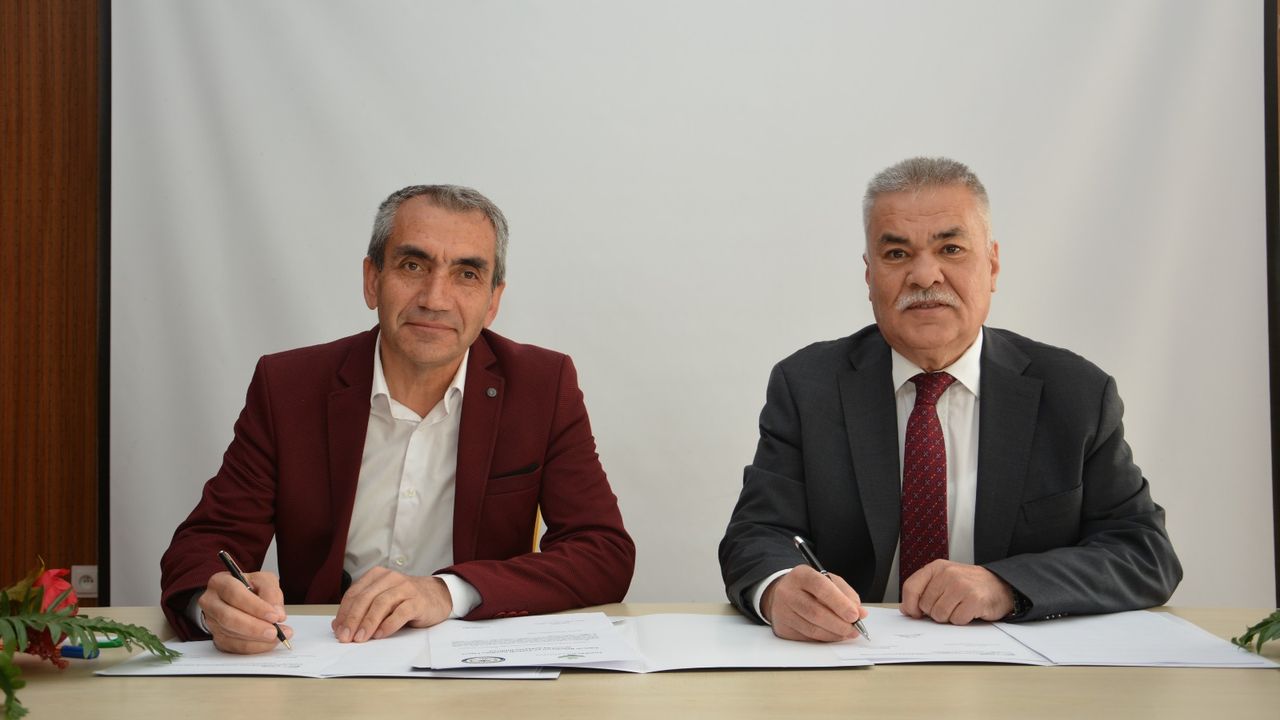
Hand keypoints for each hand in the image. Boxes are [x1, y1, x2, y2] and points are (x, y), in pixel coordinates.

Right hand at [199, 570, 292, 654]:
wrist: (239, 598)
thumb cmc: (250, 587)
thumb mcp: (264, 581)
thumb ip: (271, 593)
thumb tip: (277, 614)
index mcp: (220, 582)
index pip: (235, 594)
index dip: (255, 607)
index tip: (274, 616)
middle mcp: (210, 602)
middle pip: (228, 618)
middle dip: (254, 627)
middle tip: (274, 632)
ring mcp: (211, 622)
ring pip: (230, 635)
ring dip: (256, 639)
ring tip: (277, 637)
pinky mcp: (216, 637)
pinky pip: (233, 646)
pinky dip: (252, 647)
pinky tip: (267, 643)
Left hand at [331, 567, 452, 642]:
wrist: (438, 596)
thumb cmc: (406, 600)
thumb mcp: (382, 601)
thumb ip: (362, 610)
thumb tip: (338, 625)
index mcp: (377, 576)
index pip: (354, 593)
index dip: (344, 613)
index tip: (338, 630)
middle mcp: (390, 578)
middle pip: (365, 598)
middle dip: (353, 619)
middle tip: (346, 637)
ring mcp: (405, 588)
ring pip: (381, 604)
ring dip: (368, 623)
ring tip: (361, 638)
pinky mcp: (418, 601)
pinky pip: (401, 612)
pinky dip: (389, 624)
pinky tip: (381, 634)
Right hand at [761, 565, 868, 641]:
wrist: (783, 593)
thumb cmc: (809, 587)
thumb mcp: (829, 580)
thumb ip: (846, 594)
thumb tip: (860, 613)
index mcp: (801, 575)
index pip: (821, 587)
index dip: (840, 603)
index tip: (855, 615)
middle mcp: (788, 592)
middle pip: (816, 612)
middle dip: (840, 624)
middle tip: (855, 628)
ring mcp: (783, 611)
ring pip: (812, 629)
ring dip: (834, 634)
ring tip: (848, 632)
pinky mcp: (783, 628)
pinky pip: (808, 638)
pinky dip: (825, 638)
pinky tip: (833, 634)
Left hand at [899, 560, 1014, 623]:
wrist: (1000, 586)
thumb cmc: (969, 585)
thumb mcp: (944, 580)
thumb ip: (924, 590)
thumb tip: (906, 608)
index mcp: (937, 567)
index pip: (911, 587)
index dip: (910, 604)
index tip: (915, 613)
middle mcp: (948, 574)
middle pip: (925, 605)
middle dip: (935, 612)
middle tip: (950, 605)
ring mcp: (961, 586)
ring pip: (939, 615)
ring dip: (949, 617)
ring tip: (959, 607)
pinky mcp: (974, 599)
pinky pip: (956, 620)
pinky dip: (962, 620)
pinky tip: (969, 611)